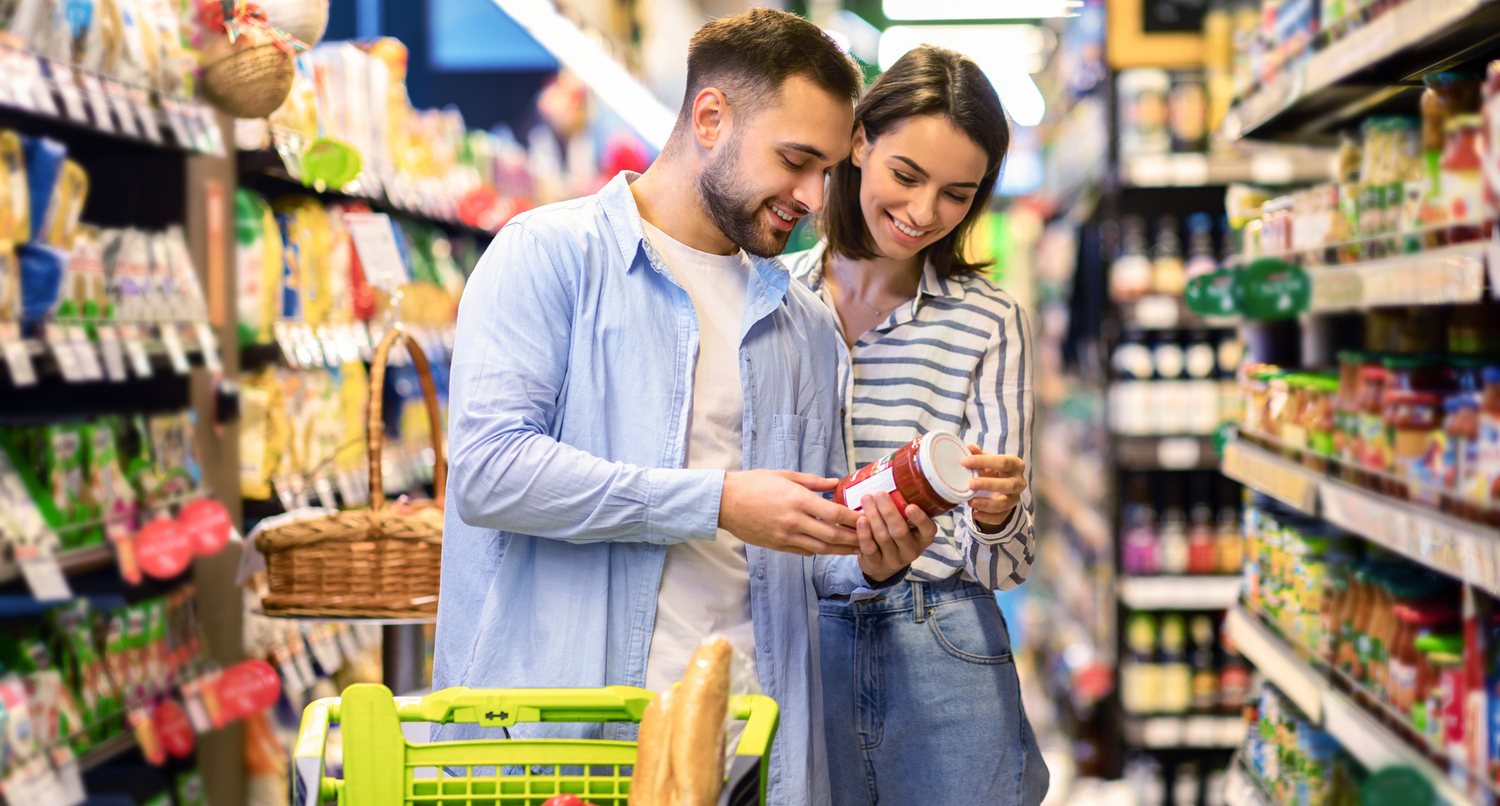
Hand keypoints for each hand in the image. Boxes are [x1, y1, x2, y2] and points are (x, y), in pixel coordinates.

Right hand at [719, 470, 860, 556]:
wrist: (724, 502)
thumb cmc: (753, 483)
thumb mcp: (784, 475)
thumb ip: (813, 481)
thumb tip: (835, 483)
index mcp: (797, 500)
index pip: (833, 513)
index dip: (852, 518)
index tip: (866, 518)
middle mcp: (793, 521)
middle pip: (831, 535)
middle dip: (853, 539)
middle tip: (869, 539)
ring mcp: (785, 536)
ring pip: (820, 548)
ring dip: (840, 550)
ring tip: (856, 549)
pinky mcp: (777, 545)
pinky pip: (803, 551)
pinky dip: (818, 551)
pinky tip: (829, 549)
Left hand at [853, 492, 937, 582]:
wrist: (883, 565)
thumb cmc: (896, 537)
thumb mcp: (908, 526)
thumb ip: (904, 509)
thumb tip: (891, 476)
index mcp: (923, 538)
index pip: (928, 530)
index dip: (920, 519)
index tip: (911, 506)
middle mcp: (911, 550)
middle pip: (900, 531)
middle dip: (889, 511)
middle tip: (880, 494)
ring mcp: (893, 559)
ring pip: (883, 537)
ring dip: (874, 516)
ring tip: (866, 499)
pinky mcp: (876, 564)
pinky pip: (869, 548)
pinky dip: (864, 533)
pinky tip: (860, 520)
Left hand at [961, 446, 1025, 530]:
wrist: (999, 487)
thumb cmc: (993, 470)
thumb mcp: (987, 461)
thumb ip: (978, 454)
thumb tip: (969, 447)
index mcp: (1015, 465)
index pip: (1004, 462)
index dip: (985, 461)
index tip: (966, 462)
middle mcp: (1018, 482)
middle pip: (1008, 485)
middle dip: (989, 484)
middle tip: (971, 483)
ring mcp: (1014, 498)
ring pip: (1004, 503)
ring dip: (987, 503)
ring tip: (970, 501)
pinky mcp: (1008, 512)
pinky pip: (1000, 517)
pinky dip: (987, 517)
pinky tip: (976, 514)